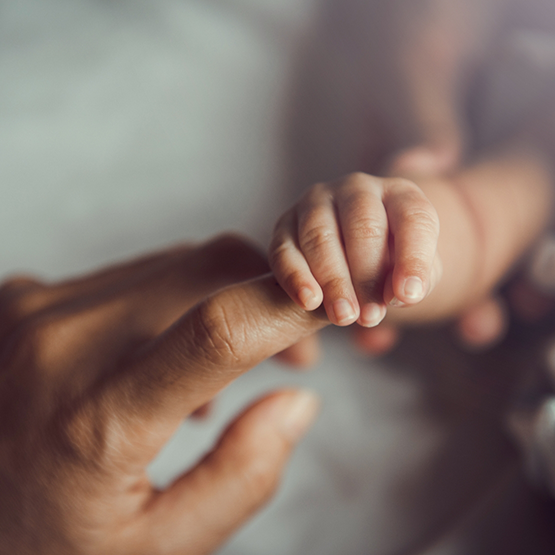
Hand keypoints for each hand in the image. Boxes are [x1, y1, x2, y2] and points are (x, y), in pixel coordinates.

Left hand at [0, 235, 327, 554]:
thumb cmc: (45, 551)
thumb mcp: (156, 551)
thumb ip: (241, 476)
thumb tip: (297, 401)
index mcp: (95, 421)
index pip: (221, 330)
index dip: (293, 309)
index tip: (335, 309)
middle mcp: (60, 343)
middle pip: (207, 270)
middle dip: (270, 295)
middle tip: (295, 351)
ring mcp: (36, 310)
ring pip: (175, 265)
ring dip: (222, 300)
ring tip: (215, 371)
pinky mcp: (25, 296)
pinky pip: (133, 274)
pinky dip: (173, 301)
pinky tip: (160, 356)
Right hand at [269, 172, 441, 327]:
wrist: (351, 260)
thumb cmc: (390, 266)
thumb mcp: (414, 275)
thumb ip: (416, 283)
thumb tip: (397, 295)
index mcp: (399, 195)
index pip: (413, 218)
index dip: (413, 258)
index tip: (408, 296)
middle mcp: (357, 189)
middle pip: (363, 226)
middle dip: (367, 276)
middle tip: (370, 316)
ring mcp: (316, 203)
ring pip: (321, 238)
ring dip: (334, 281)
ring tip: (344, 316)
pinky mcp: (284, 224)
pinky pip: (285, 250)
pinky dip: (296, 277)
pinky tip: (309, 301)